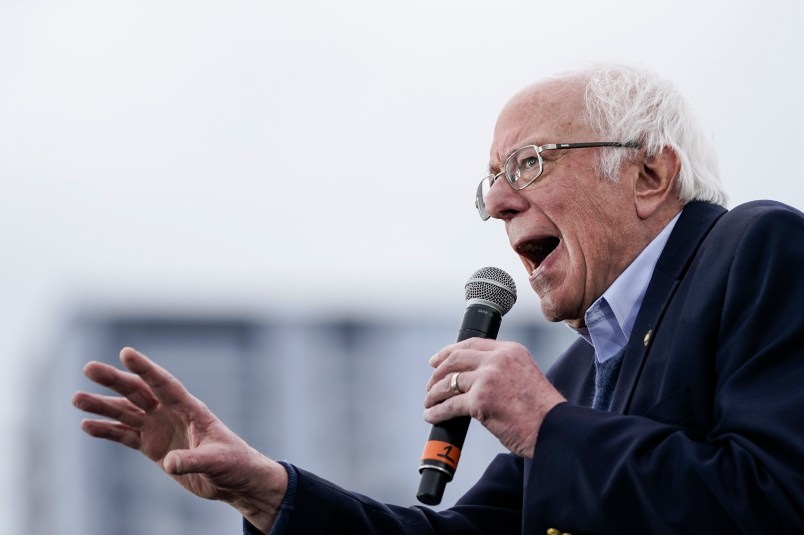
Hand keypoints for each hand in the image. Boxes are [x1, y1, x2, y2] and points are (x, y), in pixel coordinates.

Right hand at [72, 347, 285, 532]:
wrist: (233, 479)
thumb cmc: (233, 463)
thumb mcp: (216, 460)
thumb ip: (192, 459)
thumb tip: (169, 462)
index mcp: (190, 408)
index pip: (164, 384)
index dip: (146, 368)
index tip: (125, 353)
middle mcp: (171, 413)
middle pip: (138, 392)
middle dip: (114, 380)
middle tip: (88, 368)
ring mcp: (160, 428)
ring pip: (126, 412)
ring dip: (102, 405)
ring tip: (76, 398)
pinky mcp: (152, 447)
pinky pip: (125, 435)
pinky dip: (107, 431)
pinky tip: (87, 425)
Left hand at [423, 338, 564, 457]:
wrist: (554, 430)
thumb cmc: (541, 411)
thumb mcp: (525, 376)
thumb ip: (503, 370)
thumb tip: (474, 378)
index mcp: (510, 350)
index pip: (472, 343)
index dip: (449, 351)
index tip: (437, 360)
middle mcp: (497, 360)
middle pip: (456, 359)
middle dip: (438, 372)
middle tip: (431, 384)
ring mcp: (487, 379)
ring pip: (449, 382)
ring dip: (434, 394)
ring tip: (429, 402)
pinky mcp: (480, 401)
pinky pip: (449, 405)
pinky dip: (437, 412)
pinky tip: (432, 416)